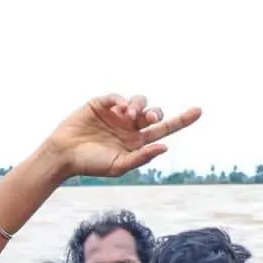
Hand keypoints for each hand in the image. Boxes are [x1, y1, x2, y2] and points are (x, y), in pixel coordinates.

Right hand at [40, 95, 200, 179]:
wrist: (64, 155)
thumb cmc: (90, 164)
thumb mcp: (118, 166)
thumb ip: (142, 157)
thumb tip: (165, 147)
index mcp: (137, 142)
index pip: (164, 129)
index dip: (182, 120)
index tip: (199, 111)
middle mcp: (130, 126)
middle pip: (153, 113)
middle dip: (155, 113)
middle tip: (147, 118)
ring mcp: (116, 114)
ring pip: (138, 101)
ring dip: (138, 106)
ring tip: (128, 115)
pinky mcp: (101, 104)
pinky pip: (117, 96)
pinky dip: (121, 99)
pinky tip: (120, 108)